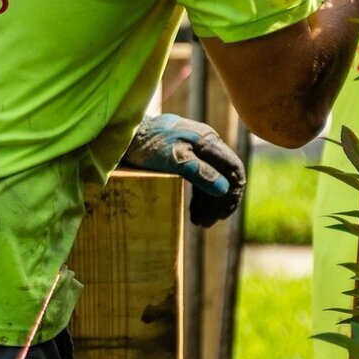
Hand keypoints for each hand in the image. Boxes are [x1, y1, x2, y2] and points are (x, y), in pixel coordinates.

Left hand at [121, 113, 245, 226]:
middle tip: (207, 223)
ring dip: (208, 203)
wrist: (125, 134)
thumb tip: (223, 189)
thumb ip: (199, 171)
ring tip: (200, 223)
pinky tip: (194, 212)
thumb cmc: (148, 144)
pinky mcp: (185, 158)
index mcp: (208, 141)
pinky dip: (199, 197)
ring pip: (212, 180)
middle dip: (218, 202)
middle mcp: (206, 145)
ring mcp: (196, 151)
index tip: (224, 214)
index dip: (233, 193)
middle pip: (224, 177)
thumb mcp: (174, 159)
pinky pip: (199, 179)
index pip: (234, 168)